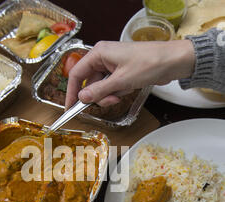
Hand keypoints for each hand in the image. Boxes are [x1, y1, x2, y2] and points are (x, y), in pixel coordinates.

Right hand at [65, 40, 194, 108]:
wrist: (172, 61)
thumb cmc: (149, 63)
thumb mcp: (121, 81)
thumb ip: (99, 91)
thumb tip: (82, 98)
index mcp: (99, 53)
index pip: (77, 74)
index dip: (72, 92)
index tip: (70, 107)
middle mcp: (103, 58)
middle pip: (89, 83)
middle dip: (98, 96)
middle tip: (109, 100)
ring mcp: (112, 66)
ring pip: (101, 87)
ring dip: (109, 95)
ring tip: (122, 93)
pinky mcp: (121, 72)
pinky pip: (111, 87)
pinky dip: (117, 92)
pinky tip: (128, 89)